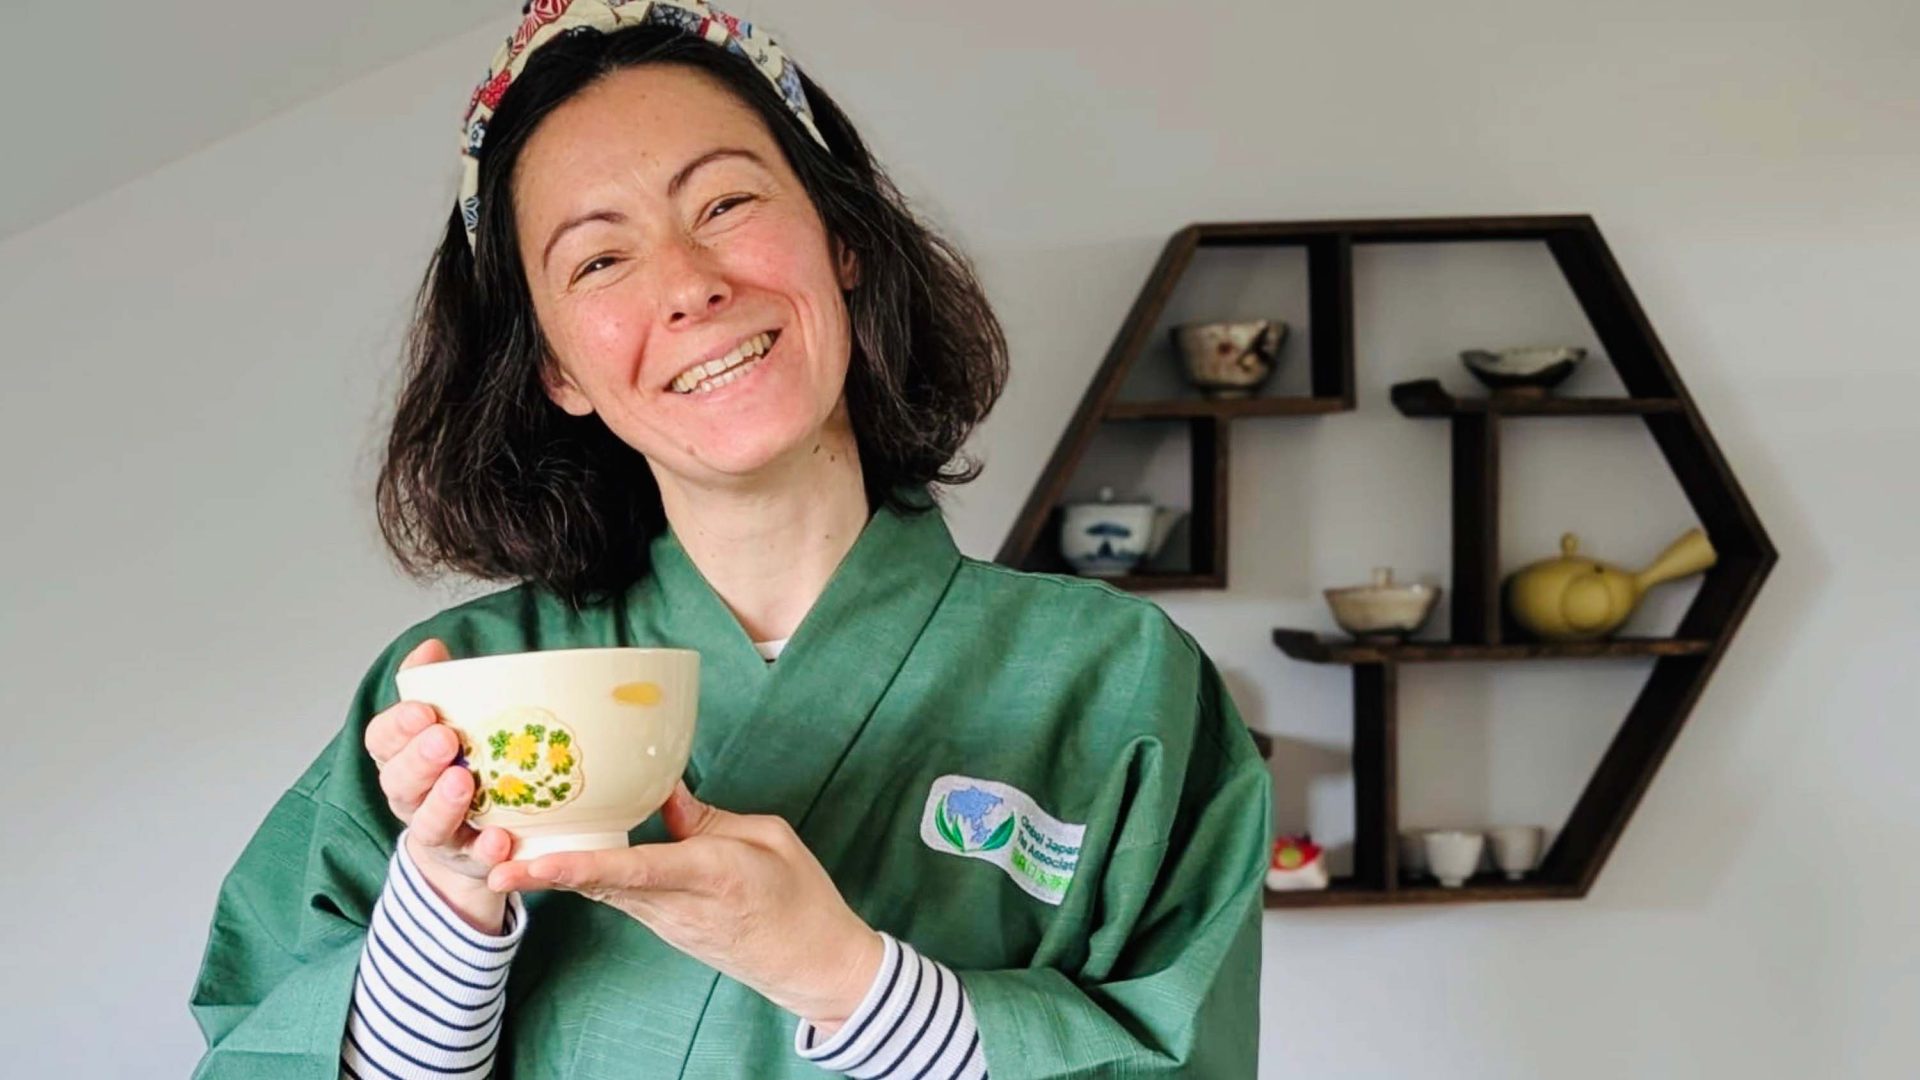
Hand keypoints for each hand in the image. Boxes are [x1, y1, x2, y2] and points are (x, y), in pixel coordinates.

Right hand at [364, 638, 516, 933]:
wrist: (467, 842)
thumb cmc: (456, 765)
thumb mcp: (440, 724)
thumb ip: (433, 686)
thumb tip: (431, 647)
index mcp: (400, 758)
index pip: (382, 741)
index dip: (397, 726)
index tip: (422, 711)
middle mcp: (411, 797)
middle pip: (400, 782)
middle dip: (419, 761)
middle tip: (445, 740)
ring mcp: (439, 832)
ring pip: (430, 824)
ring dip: (444, 805)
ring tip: (465, 783)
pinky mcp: (469, 860)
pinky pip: (475, 860)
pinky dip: (487, 851)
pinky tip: (501, 840)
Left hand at [487, 782, 883, 1031]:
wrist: (813, 965)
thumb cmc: (801, 898)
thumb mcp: (769, 838)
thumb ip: (708, 816)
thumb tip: (660, 790)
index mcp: (711, 874)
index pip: (635, 870)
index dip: (580, 865)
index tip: (533, 863)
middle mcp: (678, 903)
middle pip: (599, 884)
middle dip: (544, 873)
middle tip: (490, 859)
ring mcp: (667, 920)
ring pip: (600, 890)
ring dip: (554, 875)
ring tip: (504, 853)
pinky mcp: (664, 924)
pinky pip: (616, 895)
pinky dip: (582, 875)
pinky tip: (553, 858)